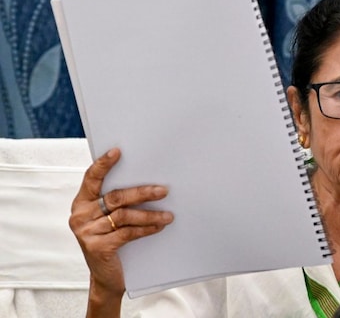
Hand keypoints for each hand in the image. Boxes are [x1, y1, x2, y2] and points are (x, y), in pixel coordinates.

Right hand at [69, 148, 172, 301]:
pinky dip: (146, 228)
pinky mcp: (97, 247)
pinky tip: (159, 226)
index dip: (103, 164)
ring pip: (124, 215)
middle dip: (142, 192)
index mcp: (81, 203)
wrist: (107, 278)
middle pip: (115, 197)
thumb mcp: (110, 220)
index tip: (117, 151)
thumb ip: (117, 202)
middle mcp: (80, 215)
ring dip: (150, 214)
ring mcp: (86, 232)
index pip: (90, 179)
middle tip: (163, 190)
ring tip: (168, 214)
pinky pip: (127, 232)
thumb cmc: (112, 241)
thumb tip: (148, 180)